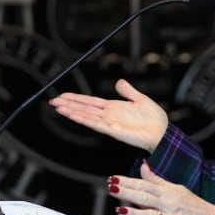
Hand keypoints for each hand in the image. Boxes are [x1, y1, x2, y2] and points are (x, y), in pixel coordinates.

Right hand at [49, 79, 168, 151]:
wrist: (163, 132)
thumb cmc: (154, 119)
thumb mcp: (140, 99)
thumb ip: (128, 91)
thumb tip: (119, 82)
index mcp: (113, 108)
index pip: (90, 102)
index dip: (76, 99)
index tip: (62, 96)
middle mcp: (108, 116)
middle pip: (83, 108)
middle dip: (68, 105)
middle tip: (52, 101)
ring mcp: (109, 124)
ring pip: (86, 116)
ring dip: (71, 112)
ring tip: (57, 107)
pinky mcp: (113, 130)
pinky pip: (95, 124)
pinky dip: (83, 119)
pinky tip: (73, 115)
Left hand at [109, 160, 214, 214]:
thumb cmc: (193, 206)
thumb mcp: (176, 188)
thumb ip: (156, 179)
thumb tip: (143, 166)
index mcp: (168, 191)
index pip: (144, 184)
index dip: (128, 181)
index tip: (115, 179)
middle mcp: (168, 203)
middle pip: (144, 196)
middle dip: (126, 192)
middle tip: (112, 188)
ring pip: (149, 214)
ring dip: (133, 211)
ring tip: (120, 209)